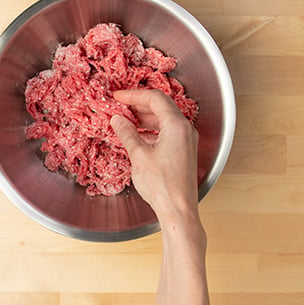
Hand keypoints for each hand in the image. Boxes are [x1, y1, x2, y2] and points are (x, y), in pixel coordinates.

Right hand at [110, 89, 199, 223]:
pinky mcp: (183, 150)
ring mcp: (186, 140)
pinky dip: (151, 128)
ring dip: (144, 116)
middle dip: (139, 104)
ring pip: (164, 118)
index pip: (155, 99)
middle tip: (120, 106)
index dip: (134, 95)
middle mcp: (185, 129)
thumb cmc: (162, 185)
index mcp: (177, 125)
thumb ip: (127, 133)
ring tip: (125, 119)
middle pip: (161, 106)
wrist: (179, 210)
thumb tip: (117, 119)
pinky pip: (166, 131)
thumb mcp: (139, 155)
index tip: (118, 96)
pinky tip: (137, 134)